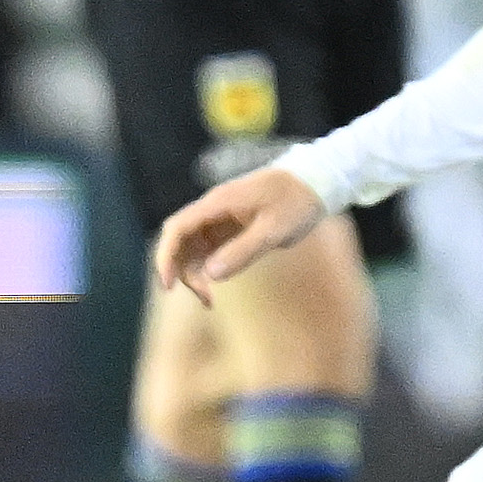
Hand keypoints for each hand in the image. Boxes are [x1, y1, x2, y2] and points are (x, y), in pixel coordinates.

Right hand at [154, 166, 329, 304]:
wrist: (316, 183)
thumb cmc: (296, 202)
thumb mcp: (274, 229)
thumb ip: (242, 250)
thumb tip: (210, 274)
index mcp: (218, 204)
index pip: (178, 228)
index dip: (167, 256)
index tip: (169, 284)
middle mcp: (213, 210)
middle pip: (181, 240)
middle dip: (182, 270)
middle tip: (205, 298)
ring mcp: (221, 218)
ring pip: (193, 247)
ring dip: (194, 272)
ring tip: (210, 298)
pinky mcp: (231, 227)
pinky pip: (209, 248)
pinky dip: (208, 267)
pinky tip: (215, 284)